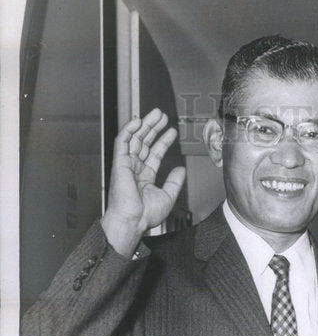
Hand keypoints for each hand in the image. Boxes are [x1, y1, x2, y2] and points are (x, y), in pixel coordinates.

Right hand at [101, 109, 186, 257]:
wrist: (133, 220)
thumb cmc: (145, 215)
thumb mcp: (167, 196)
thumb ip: (174, 182)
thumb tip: (181, 170)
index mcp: (144, 176)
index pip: (154, 153)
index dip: (163, 141)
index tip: (172, 132)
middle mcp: (135, 168)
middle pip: (144, 142)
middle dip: (154, 128)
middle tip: (163, 116)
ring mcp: (126, 164)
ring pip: (135, 138)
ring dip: (145, 124)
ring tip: (156, 114)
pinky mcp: (119, 162)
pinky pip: (122, 141)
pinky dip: (129, 129)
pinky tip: (139, 121)